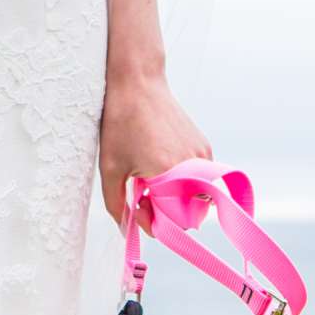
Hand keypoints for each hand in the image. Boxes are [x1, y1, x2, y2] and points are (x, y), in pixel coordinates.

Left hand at [99, 71, 211, 225]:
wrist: (138, 82)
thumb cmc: (120, 122)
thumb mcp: (110, 168)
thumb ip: (117, 206)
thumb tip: (127, 231)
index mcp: (166, 172)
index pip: (171, 222)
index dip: (152, 222)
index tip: (136, 207)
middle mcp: (191, 166)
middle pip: (188, 214)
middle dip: (167, 212)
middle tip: (143, 194)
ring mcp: (202, 156)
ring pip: (196, 199)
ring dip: (176, 198)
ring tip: (152, 179)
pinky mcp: (205, 148)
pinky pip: (199, 180)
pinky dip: (183, 183)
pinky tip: (162, 166)